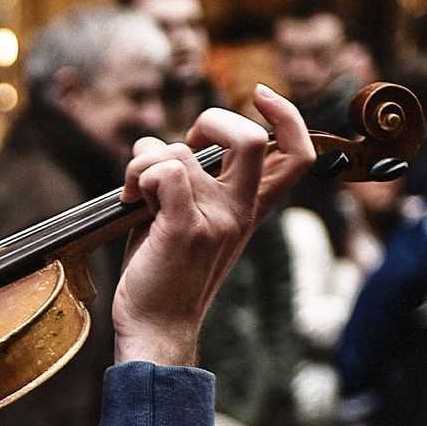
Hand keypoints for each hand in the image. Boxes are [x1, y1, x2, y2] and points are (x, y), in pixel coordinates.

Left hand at [113, 85, 314, 365]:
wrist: (155, 329)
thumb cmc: (164, 276)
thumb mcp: (190, 224)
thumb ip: (189, 183)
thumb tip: (157, 144)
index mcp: (248, 211)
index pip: (297, 155)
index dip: (286, 116)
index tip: (261, 96)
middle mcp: (239, 213)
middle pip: (251, 139)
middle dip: (210, 121)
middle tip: (181, 146)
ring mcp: (216, 220)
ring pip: (178, 153)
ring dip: (142, 163)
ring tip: (133, 195)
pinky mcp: (185, 228)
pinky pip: (162, 172)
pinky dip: (136, 176)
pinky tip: (129, 200)